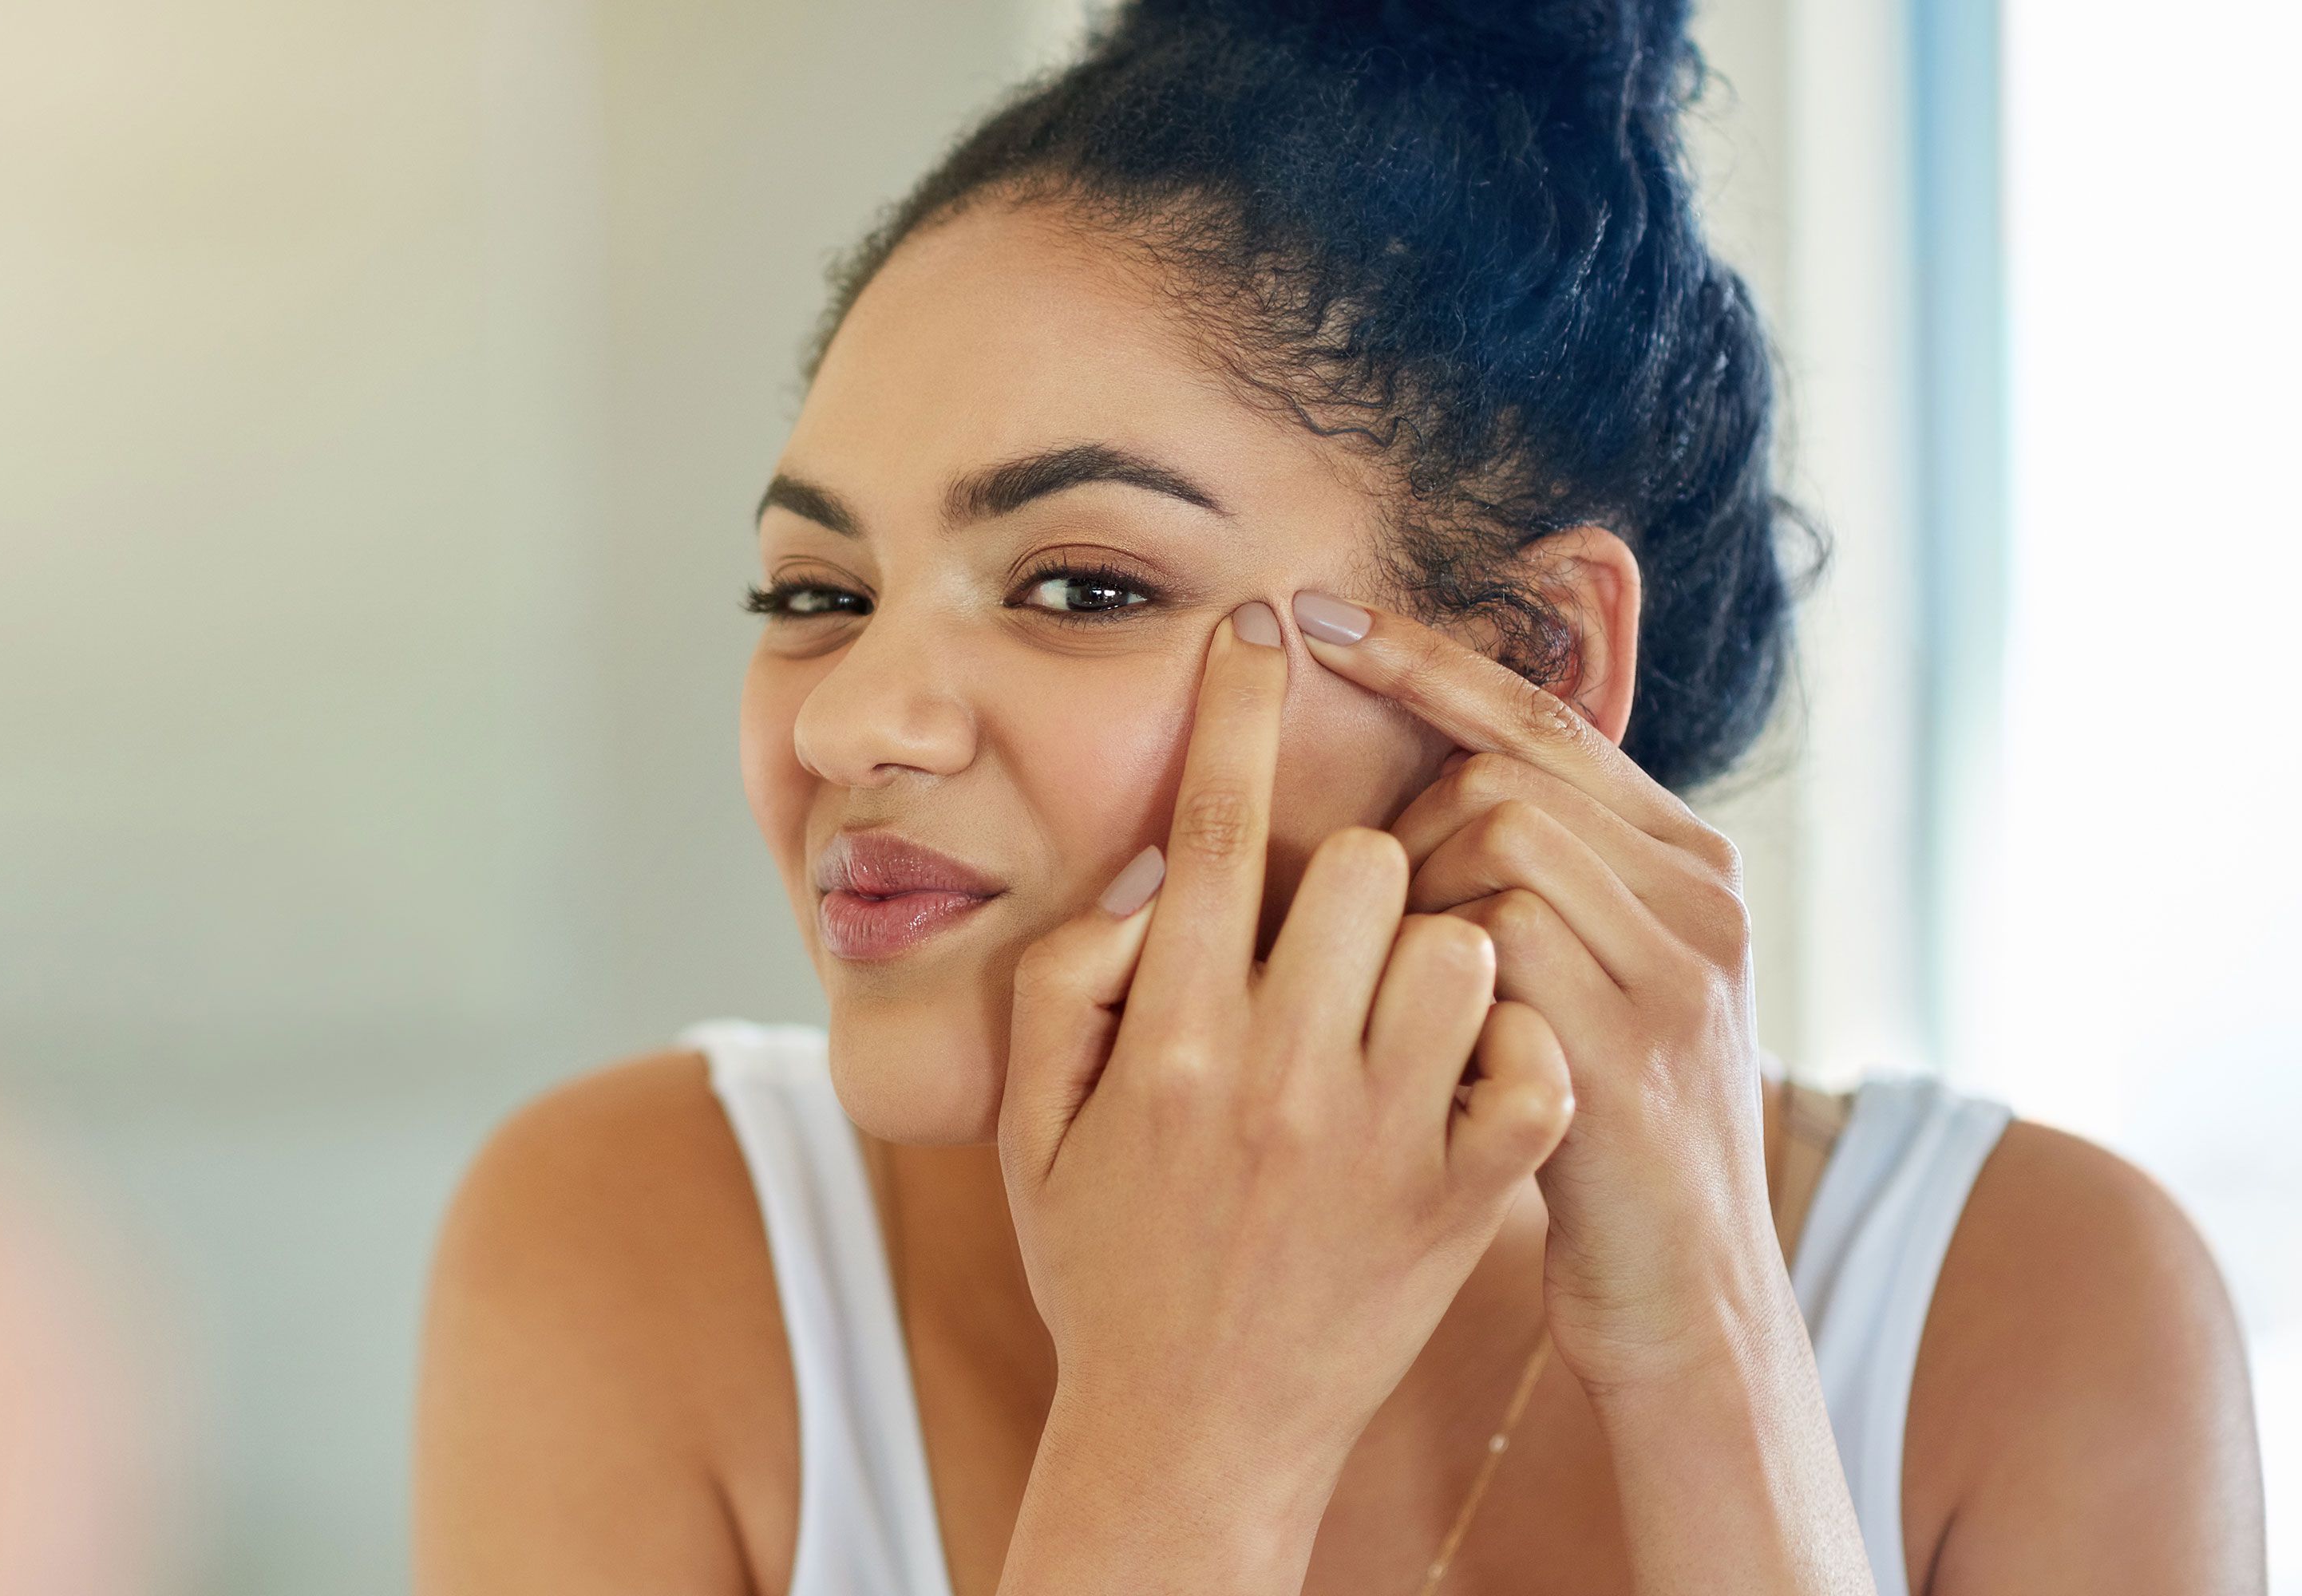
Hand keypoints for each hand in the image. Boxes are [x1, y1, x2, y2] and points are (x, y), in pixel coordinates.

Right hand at [992, 606, 1572, 1586]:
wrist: (1192, 1439)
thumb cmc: (1104, 1270)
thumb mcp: (1029, 1132)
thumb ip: (1062, 991)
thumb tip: (1137, 887)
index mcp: (1166, 1044)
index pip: (1212, 831)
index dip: (1240, 711)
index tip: (1263, 629)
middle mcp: (1277, 1077)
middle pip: (1359, 866)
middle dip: (1353, 862)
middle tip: (1332, 917)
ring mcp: (1381, 1140)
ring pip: (1458, 946)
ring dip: (1436, 946)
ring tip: (1397, 1000)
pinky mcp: (1462, 1199)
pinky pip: (1529, 1063)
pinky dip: (1515, 1049)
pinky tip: (1468, 1073)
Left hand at [1290, 591, 1784, 1395]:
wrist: (1684, 1306)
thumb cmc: (1591, 1140)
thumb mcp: (1587, 986)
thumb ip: (1540, 883)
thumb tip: (1421, 782)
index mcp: (1688, 865)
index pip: (1541, 717)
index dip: (1425, 661)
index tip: (1312, 618)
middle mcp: (1702, 898)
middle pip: (1502, 777)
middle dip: (1401, 833)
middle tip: (1357, 930)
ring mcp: (1678, 971)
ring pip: (1495, 845)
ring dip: (1408, 908)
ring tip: (1389, 1001)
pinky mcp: (1629, 1051)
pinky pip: (1492, 945)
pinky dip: (1426, 977)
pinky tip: (1409, 1039)